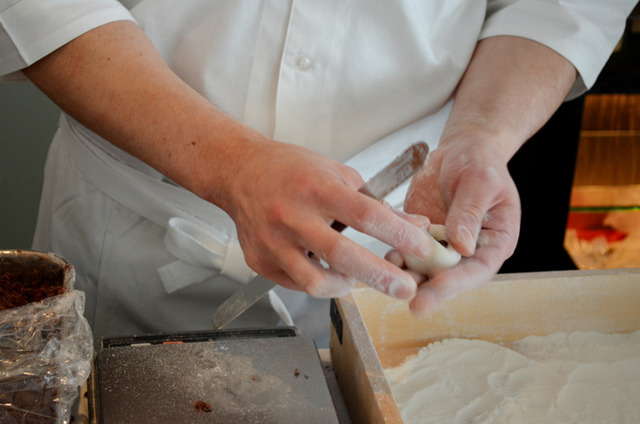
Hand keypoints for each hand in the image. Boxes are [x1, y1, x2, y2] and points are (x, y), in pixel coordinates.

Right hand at [223, 138, 434, 298]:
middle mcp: (291, 216)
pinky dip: (319, 283)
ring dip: (345, 286)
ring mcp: (272, 242)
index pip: (365, 214)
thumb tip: (415, 225)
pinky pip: (296, 284)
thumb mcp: (337, 174)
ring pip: (315, 281)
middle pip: (342, 255)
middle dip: (380, 276)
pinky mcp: (260, 261)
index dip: (398, 234)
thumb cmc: (291, 170)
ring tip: (358, 281)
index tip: (423, 248)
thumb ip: (375, 202)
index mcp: (316, 188)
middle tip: (405, 288)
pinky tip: (328, 273)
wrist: (240, 172)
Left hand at [393, 136, 520, 314]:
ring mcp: (442, 244)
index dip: (458, 282)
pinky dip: (394, 251)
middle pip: (449, 277)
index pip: (478, 269)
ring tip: (390, 279)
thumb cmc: (481, 162)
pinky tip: (382, 253)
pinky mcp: (421, 235)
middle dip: (430, 290)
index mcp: (494, 241)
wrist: (462, 148)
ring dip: (407, 275)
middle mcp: (468, 250)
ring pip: (424, 268)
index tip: (438, 289)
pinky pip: (406, 248)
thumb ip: (470, 212)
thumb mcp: (481, 182)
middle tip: (412, 303)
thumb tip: (462, 246)